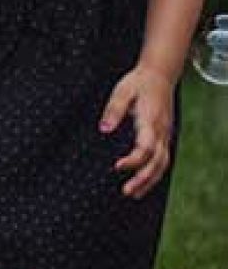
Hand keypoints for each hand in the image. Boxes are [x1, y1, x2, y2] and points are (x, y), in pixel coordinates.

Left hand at [102, 64, 175, 197]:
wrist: (159, 75)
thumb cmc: (138, 83)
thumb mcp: (122, 91)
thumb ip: (113, 110)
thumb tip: (104, 130)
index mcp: (151, 121)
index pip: (145, 148)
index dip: (133, 160)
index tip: (117, 167)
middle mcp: (161, 132)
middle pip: (157, 162)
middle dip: (143, 179)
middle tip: (127, 191)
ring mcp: (165, 135)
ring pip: (163, 164)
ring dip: (150, 181)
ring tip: (133, 194)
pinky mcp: (164, 136)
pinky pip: (163, 159)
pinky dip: (155, 173)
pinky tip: (144, 182)